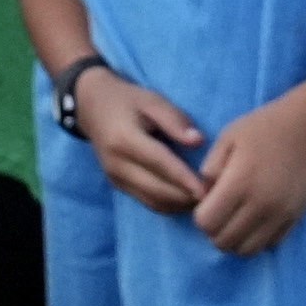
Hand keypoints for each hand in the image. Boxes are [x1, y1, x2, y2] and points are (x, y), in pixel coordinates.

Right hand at [70, 65, 206, 217]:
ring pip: (152, 201)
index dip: (184, 178)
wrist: (90, 106)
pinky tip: (186, 199)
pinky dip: (168, 205)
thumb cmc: (126, 100)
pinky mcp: (118, 186)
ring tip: (204, 201)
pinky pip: (146, 201)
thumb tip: (198, 141)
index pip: (160, 163)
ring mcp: (116, 178)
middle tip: (214, 197)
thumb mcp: (151, 100)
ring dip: (179, 205)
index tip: (207, 189)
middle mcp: (118, 164)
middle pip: (156, 189)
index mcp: (125, 139)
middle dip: (186, 197)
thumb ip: (175, 120)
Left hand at [184, 97, 305, 254]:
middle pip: (223, 241)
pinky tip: (255, 218)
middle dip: (214, 230)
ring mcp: (281, 214)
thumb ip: (210, 169)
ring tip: (236, 217)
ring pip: (246, 250)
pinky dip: (257, 238)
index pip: (206, 223)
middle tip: (220, 210)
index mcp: (240, 182)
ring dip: (235, 239)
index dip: (200, 215)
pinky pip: (269, 244)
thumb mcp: (227, 137)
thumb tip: (203, 197)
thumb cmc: (264, 126)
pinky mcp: (295, 217)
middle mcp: (260, 204)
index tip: (207, 200)